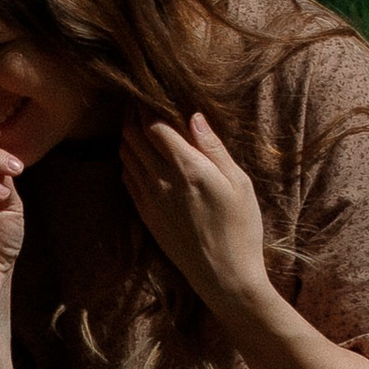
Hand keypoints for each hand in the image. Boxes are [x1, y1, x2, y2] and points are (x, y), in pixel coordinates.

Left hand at [120, 109, 277, 322]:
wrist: (224, 277)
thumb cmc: (242, 229)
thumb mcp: (239, 183)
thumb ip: (213, 148)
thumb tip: (193, 117)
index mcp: (188, 169)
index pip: (154, 126)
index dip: (147, 105)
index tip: (148, 91)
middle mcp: (162, 181)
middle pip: (134, 137)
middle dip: (132, 115)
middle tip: (136, 100)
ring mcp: (150, 200)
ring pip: (126, 156)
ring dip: (127, 136)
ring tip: (133, 121)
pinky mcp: (146, 215)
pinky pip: (127, 179)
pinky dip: (127, 160)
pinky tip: (134, 154)